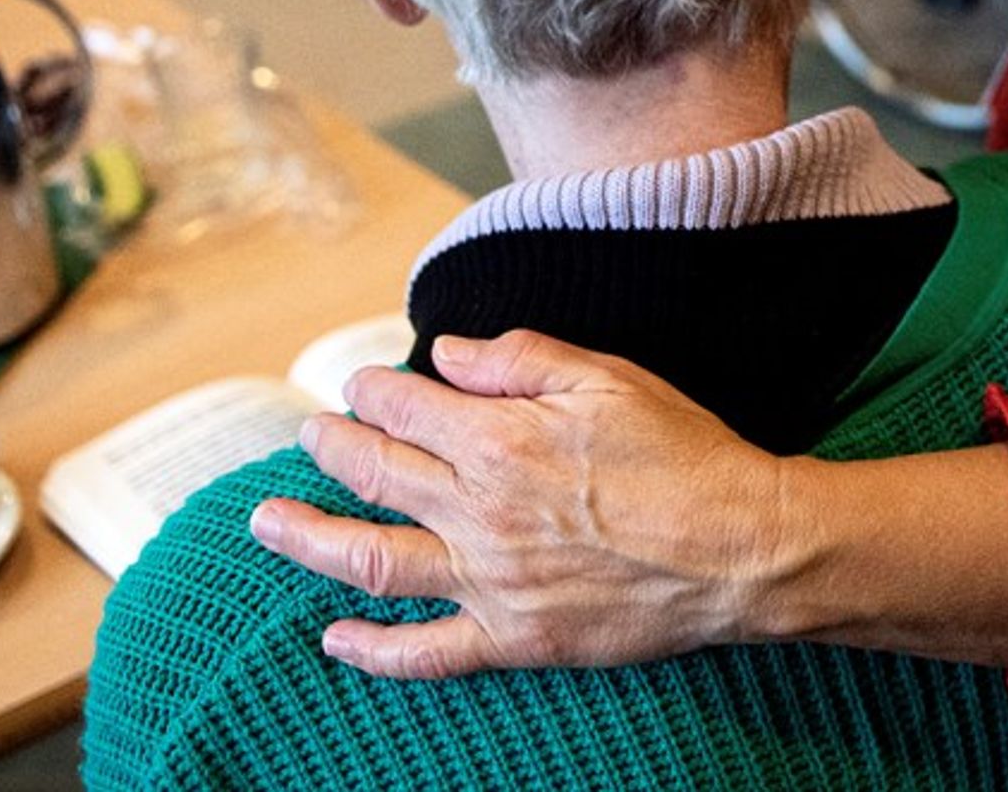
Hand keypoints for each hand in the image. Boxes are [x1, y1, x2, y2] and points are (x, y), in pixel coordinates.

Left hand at [248, 330, 794, 679]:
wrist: (742, 549)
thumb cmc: (684, 455)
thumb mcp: (607, 378)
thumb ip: (517, 360)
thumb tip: (444, 354)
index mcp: (499, 440)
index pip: (406, 407)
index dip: (373, 390)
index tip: (359, 384)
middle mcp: (480, 512)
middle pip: (376, 476)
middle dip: (331, 449)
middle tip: (307, 436)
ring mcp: (491, 582)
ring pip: (374, 561)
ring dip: (311, 541)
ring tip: (266, 524)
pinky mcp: (515, 639)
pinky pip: (427, 653)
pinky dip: (373, 650)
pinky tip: (334, 637)